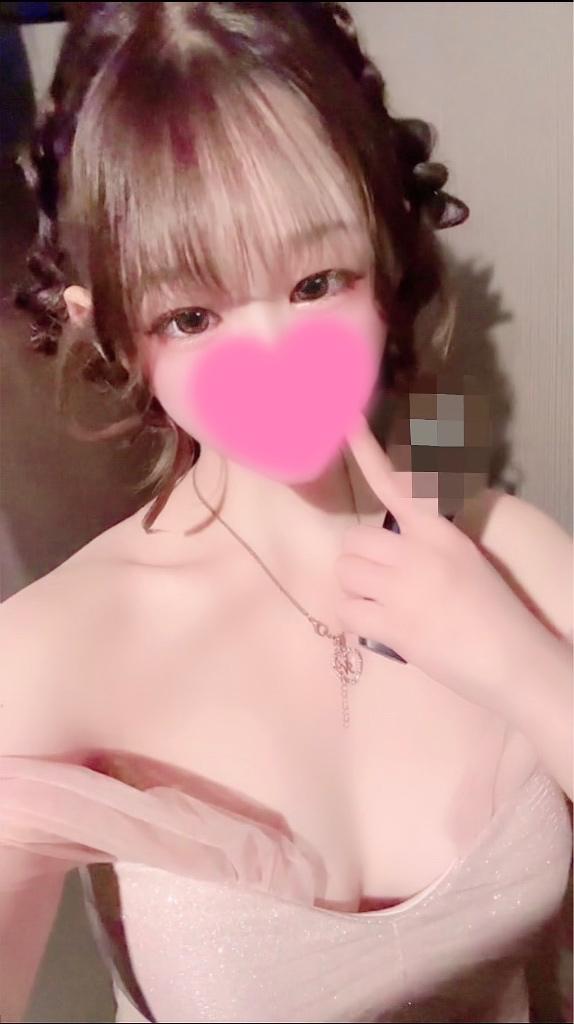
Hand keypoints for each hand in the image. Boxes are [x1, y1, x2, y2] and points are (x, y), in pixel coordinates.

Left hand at [334, 414, 546, 712]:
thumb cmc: (494, 612)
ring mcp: (402, 589)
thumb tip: (398, 539)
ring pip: (344, 573)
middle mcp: (416, 553)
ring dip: (355, 590)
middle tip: (381, 583)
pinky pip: (346, 611)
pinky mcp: (392, 625)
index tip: (346, 421)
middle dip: (360, 562)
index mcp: (439, 532)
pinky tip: (380, 627)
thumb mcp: (466, 561)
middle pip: (352, 541)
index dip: (367, 451)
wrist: (514, 660)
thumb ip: (429, 544)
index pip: (398, 485)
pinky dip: (356, 620)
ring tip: (383, 606)